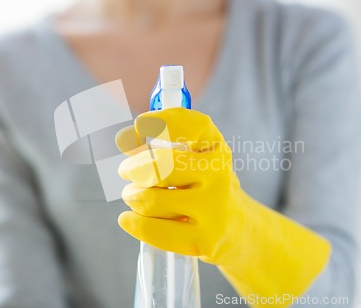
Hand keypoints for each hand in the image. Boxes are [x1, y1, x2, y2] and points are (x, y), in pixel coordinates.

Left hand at [116, 108, 330, 306]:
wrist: (236, 228)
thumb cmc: (204, 186)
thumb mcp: (194, 157)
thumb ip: (158, 143)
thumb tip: (124, 139)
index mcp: (217, 149)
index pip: (193, 125)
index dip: (162, 121)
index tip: (140, 125)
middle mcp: (219, 175)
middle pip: (161, 165)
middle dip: (132, 167)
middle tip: (126, 171)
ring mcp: (214, 209)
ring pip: (151, 199)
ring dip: (132, 196)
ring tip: (133, 196)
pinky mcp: (205, 240)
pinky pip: (154, 229)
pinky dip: (133, 223)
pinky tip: (127, 218)